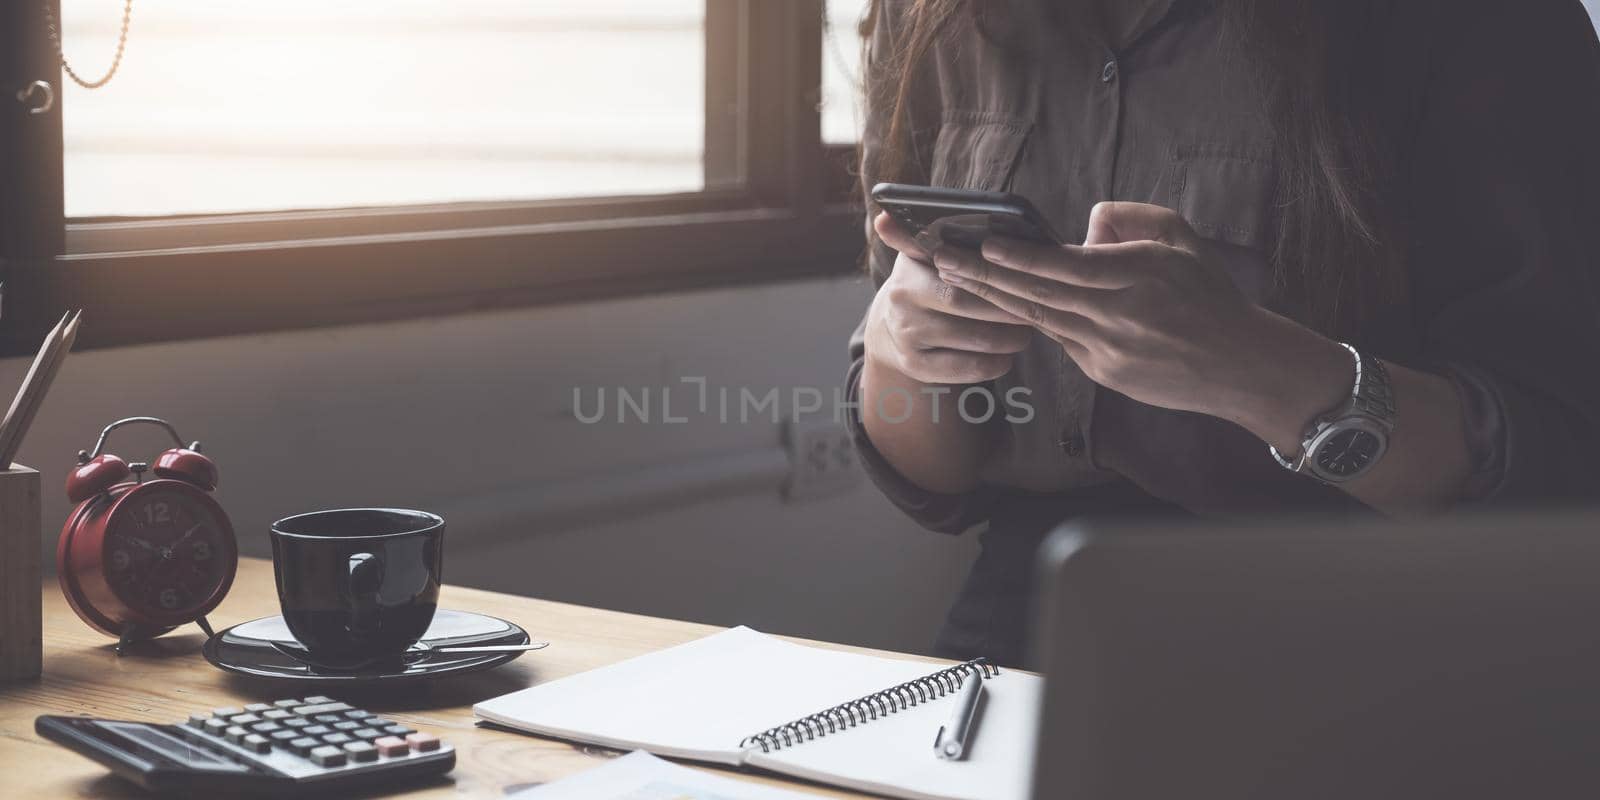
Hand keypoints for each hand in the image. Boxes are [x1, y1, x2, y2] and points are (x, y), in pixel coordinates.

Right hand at [865, 213, 1033, 384]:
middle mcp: (901, 301)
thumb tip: (886, 215)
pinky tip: (1007, 356)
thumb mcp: (924, 256)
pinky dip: (994, 364)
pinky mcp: (915, 366)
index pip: (957, 267)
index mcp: (909, 267)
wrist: (893, 329)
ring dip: (1009, 337)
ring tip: (1029, 331)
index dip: (994, 272)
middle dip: (1008, 306)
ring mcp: (906, 336)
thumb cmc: (927, 282)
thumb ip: (928, 234)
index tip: (1026, 272)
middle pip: (968, 304)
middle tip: (1038, 304)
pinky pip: (967, 369)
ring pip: (974, 340)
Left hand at [932, 202, 1349, 443]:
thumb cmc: (1212, 296)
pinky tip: (998, 302)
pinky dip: (1029, 319)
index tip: (983, 242)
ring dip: (992, 297)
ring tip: (953, 275)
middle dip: (981, 273)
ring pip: (1037, 319)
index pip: (1064, 265)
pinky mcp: (1102, 374)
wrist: (1239, 366)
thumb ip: (1133, 219)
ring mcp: (1105, 351)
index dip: (1019, 256)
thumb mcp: (1182, 239)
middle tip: (938, 255)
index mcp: (1135, 277)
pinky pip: (1059, 340)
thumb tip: (1087, 224)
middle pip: (1036, 293)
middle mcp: (1115, 316)